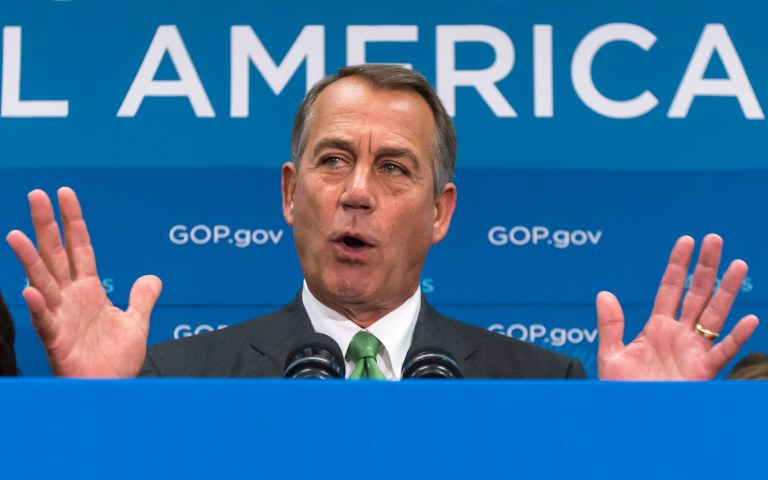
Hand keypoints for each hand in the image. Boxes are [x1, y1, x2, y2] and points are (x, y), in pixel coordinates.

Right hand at [6, 187, 161, 377]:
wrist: (111, 391)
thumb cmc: (116, 360)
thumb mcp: (136, 323)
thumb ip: (142, 299)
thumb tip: (152, 278)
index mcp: (89, 290)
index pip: (80, 248)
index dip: (73, 221)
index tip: (65, 193)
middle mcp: (71, 298)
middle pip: (56, 255)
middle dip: (46, 225)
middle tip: (35, 194)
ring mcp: (61, 317)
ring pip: (42, 282)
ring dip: (29, 260)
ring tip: (16, 235)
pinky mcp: (57, 341)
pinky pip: (45, 322)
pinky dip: (38, 307)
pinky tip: (29, 291)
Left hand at [596, 234, 758, 379]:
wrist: (632, 418)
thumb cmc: (621, 390)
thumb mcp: (610, 355)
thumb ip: (611, 325)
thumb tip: (604, 293)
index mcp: (656, 327)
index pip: (670, 289)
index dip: (678, 265)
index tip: (686, 240)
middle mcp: (678, 335)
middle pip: (697, 294)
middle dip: (707, 267)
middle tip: (715, 239)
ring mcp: (693, 352)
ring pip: (715, 316)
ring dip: (727, 291)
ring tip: (738, 265)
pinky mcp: (701, 373)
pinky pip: (722, 353)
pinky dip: (736, 338)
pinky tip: (748, 320)